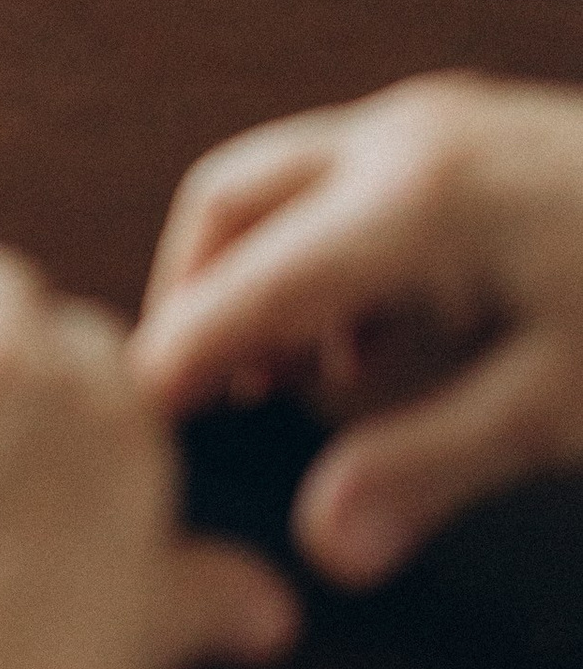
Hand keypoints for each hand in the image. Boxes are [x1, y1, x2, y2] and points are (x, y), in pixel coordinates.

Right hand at [134, 76, 582, 585]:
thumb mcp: (561, 410)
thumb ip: (431, 467)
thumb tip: (326, 545)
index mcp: (411, 201)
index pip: (245, 284)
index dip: (177, 358)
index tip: (129, 421)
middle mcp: (407, 140)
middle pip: (234, 198)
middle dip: (200, 295)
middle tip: (202, 399)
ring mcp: (447, 124)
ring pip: (292, 182)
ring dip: (268, 274)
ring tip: (300, 386)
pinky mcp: (484, 136)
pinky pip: (358, 181)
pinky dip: (333, 254)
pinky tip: (385, 341)